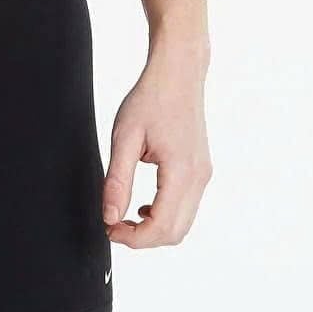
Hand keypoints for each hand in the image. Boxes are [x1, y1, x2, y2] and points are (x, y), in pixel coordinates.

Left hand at [102, 53, 211, 248]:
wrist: (178, 73)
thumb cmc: (150, 98)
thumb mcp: (125, 137)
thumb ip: (117, 180)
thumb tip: (110, 216)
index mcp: (181, 171)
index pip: (161, 226)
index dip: (133, 238)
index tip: (109, 228)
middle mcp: (198, 177)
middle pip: (175, 233)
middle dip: (143, 238)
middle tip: (114, 225)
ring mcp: (203, 174)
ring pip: (183, 223)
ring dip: (155, 229)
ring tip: (125, 216)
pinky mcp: (201, 170)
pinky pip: (187, 207)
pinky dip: (166, 216)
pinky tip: (144, 205)